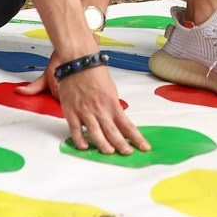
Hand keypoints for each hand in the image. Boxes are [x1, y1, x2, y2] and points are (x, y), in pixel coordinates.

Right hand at [19, 62, 145, 154]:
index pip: (128, 125)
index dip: (137, 138)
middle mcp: (101, 110)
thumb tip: (118, 120)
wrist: (79, 63)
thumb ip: (113, 107)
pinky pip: (76, 130)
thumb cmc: (96, 74)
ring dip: (103, 145)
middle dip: (122, 145)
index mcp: (112, 104)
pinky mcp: (71, 112)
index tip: (144, 147)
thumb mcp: (111, 90)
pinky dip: (80, 140)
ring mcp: (85, 112)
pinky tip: (85, 147)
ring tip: (110, 153)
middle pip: (113, 132)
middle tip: (128, 153)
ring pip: (96, 133)